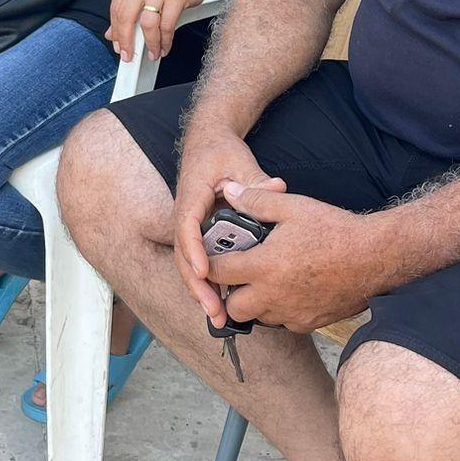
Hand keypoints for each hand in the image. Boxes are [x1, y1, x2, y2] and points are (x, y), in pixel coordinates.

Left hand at [105, 0, 225, 61]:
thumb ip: (126, 10)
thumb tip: (112, 34)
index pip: (115, 9)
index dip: (116, 32)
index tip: (119, 46)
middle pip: (126, 16)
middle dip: (127, 41)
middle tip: (129, 55)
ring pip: (147, 24)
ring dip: (150, 44)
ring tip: (153, 52)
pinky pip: (167, 25)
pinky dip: (165, 40)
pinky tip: (165, 45)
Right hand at [171, 125, 286, 326]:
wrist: (206, 143)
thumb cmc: (220, 152)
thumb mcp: (239, 161)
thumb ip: (256, 179)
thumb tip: (276, 189)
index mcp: (192, 196)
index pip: (187, 225)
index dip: (193, 250)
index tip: (205, 271)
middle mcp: (185, 214)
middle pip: (183, 255)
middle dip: (196, 285)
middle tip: (214, 310)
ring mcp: (190, 226)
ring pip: (188, 263)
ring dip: (200, 290)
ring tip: (217, 316)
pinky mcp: (198, 233)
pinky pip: (198, 260)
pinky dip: (206, 282)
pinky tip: (220, 303)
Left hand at [205, 182, 395, 333]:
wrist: (376, 257)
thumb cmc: (335, 229)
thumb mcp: (293, 207)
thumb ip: (257, 201)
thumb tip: (231, 192)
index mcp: (264, 266)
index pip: (217, 272)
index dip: (210, 264)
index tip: (213, 256)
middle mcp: (274, 296)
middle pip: (233, 306)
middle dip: (230, 292)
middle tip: (240, 273)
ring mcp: (292, 313)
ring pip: (258, 317)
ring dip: (255, 302)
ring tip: (265, 279)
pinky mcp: (309, 323)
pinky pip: (283, 322)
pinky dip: (279, 310)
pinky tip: (289, 289)